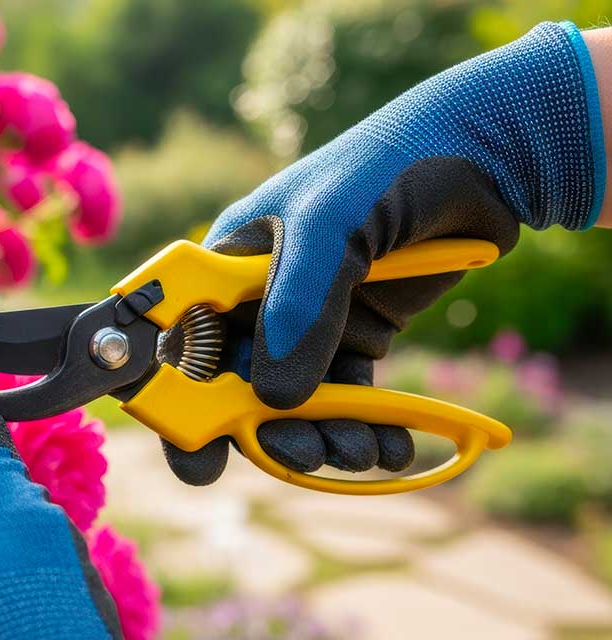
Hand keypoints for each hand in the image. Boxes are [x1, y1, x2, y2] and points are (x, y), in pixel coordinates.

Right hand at [163, 21, 603, 485]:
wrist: (486, 154)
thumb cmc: (388, 168)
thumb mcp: (330, 226)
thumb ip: (299, 308)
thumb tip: (274, 399)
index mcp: (227, 264)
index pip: (183, 341)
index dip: (181, 403)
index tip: (200, 456)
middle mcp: (260, 298)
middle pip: (238, 385)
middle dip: (266, 430)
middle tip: (304, 455)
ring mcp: (309, 320)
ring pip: (296, 401)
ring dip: (323, 436)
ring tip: (361, 449)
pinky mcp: (358, 335)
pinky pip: (348, 397)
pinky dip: (367, 427)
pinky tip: (391, 445)